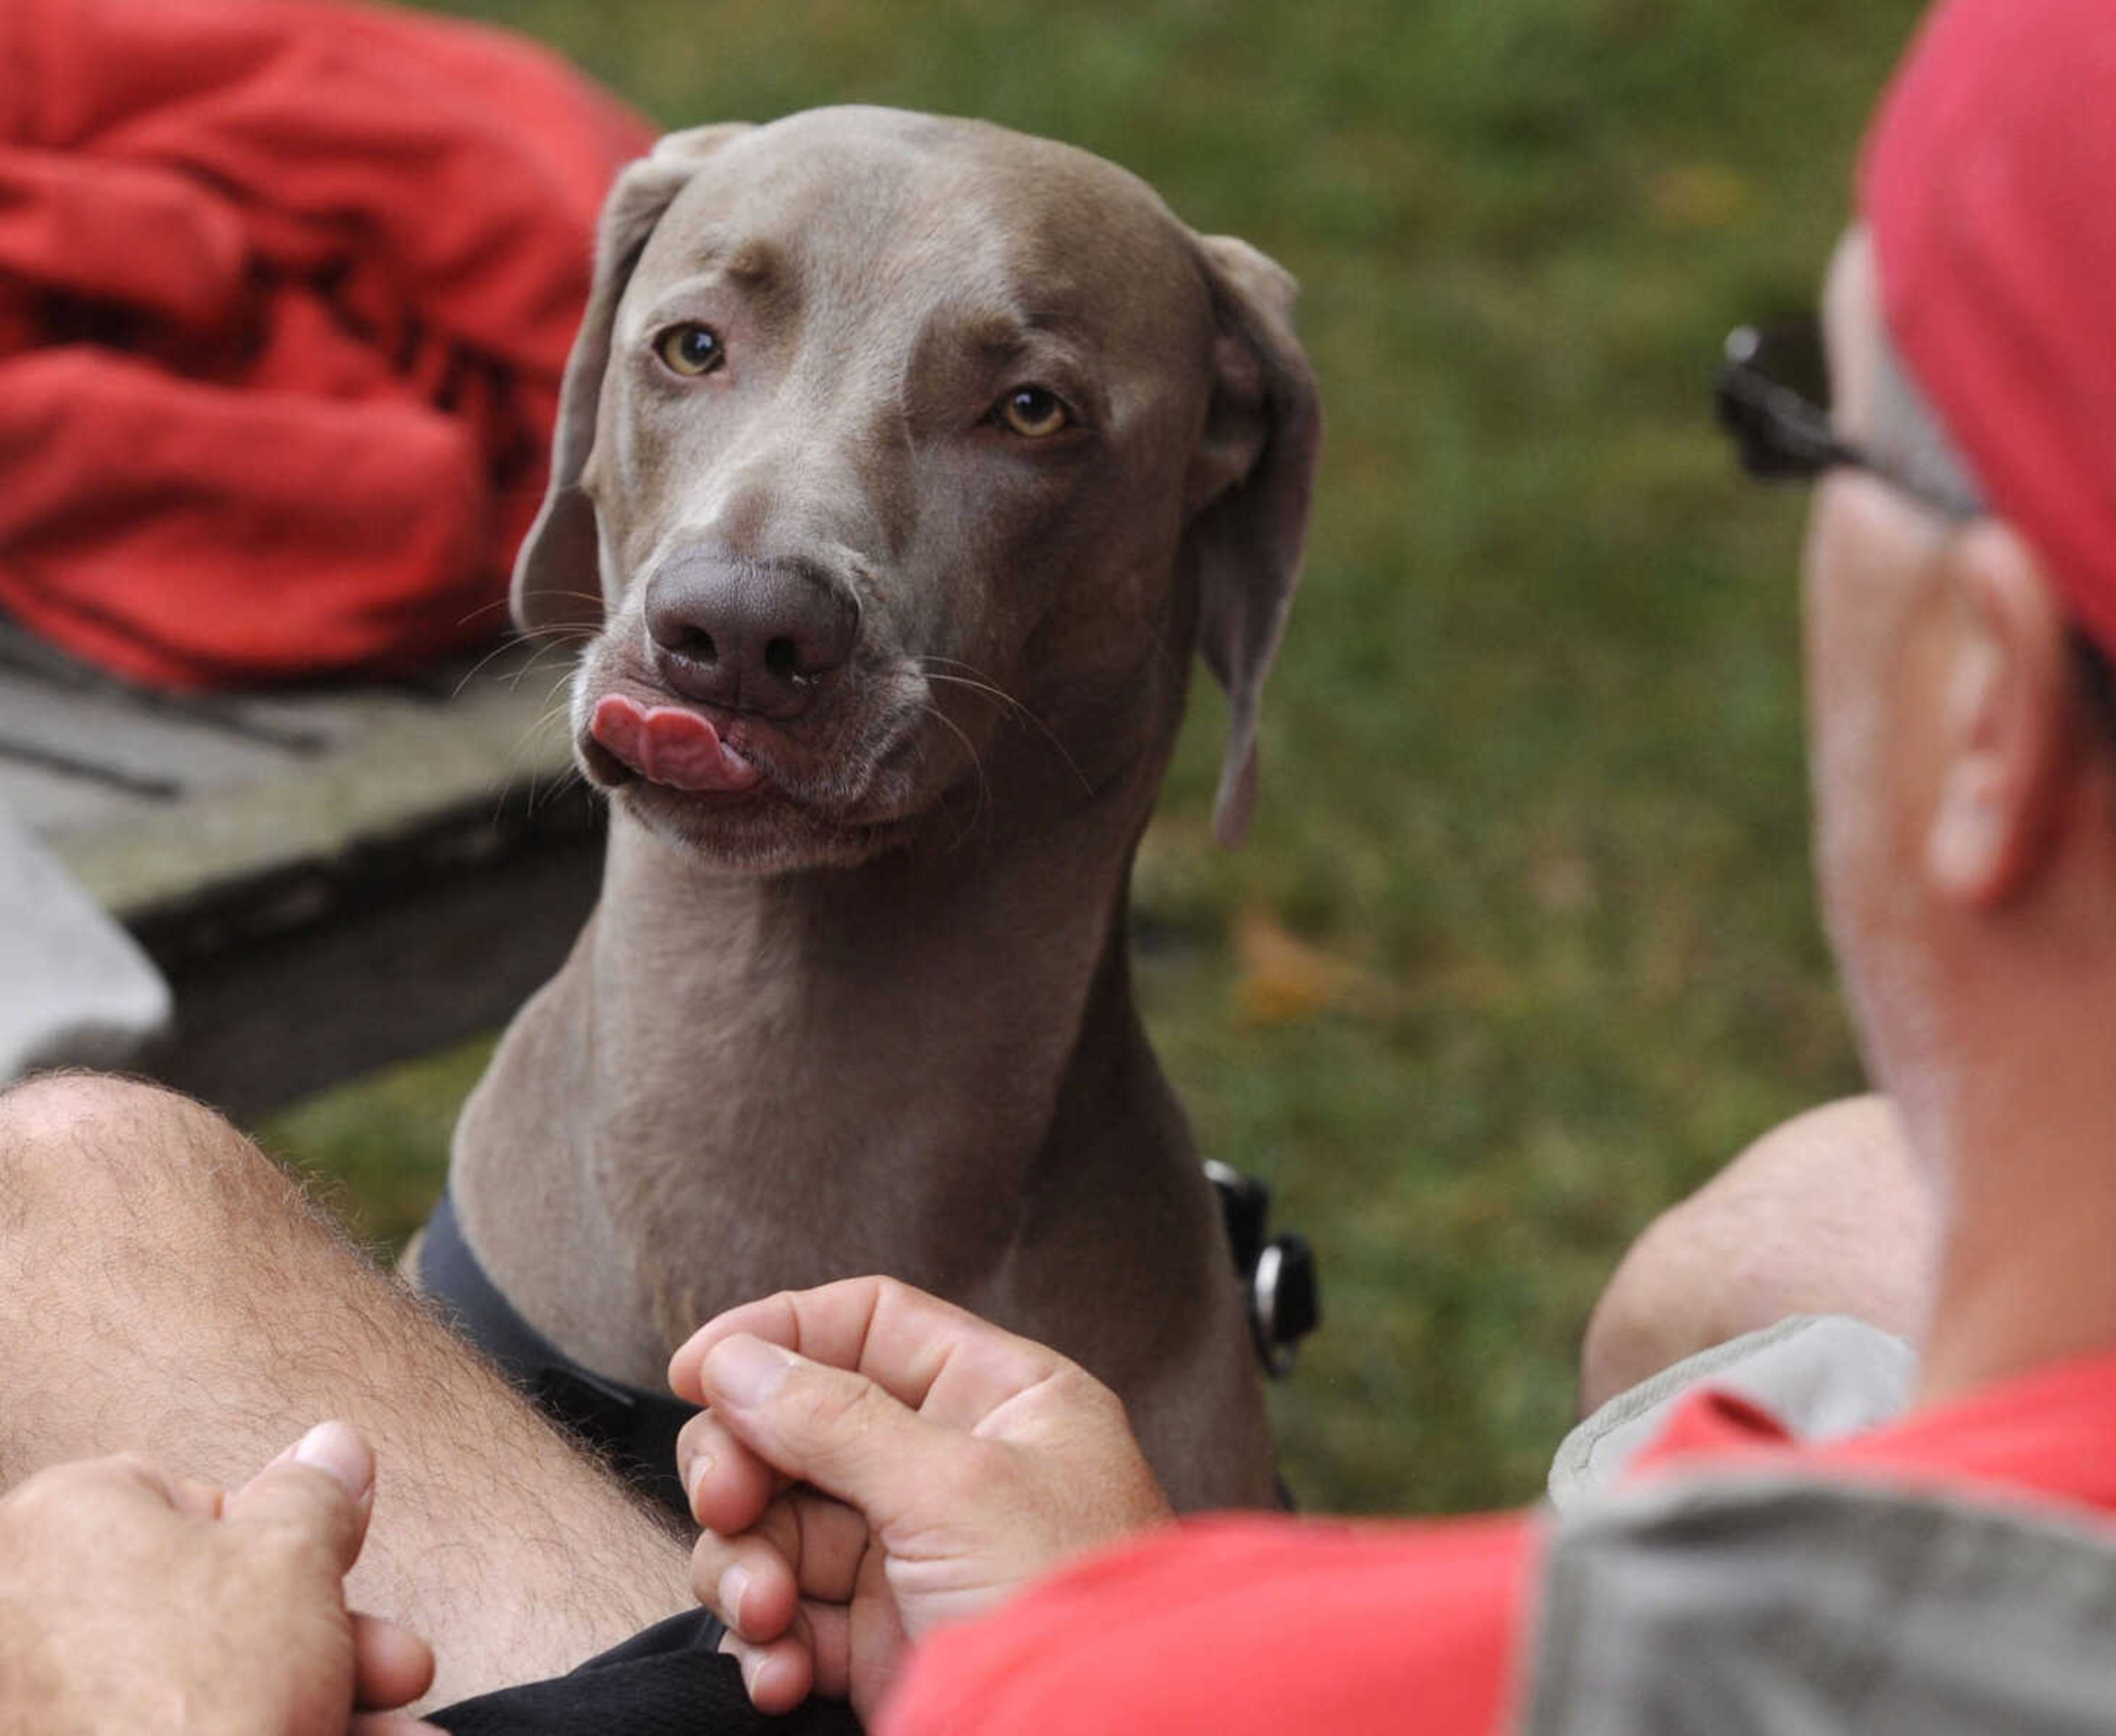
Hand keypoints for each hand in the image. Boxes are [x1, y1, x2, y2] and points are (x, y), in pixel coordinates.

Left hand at [0, 1422, 436, 1735]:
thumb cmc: (195, 1702)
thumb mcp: (295, 1559)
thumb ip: (315, 1494)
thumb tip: (331, 1450)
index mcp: (65, 1523)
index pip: (191, 1501)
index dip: (282, 1544)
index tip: (338, 1576)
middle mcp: (26, 1613)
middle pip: (212, 1608)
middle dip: (328, 1641)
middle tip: (390, 1666)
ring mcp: (34, 1709)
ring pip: (205, 1687)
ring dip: (320, 1700)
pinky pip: (174, 1735)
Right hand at [666, 1277, 1172, 1722]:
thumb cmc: (1068, 1605)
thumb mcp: (954, 1490)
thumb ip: (836, 1419)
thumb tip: (738, 1359)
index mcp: (1001, 1398)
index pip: (870, 1324)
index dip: (779, 1336)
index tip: (696, 1371)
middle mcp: (955, 1465)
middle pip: (801, 1424)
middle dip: (744, 1464)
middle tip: (727, 1503)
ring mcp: (912, 1554)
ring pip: (778, 1523)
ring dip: (747, 1565)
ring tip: (766, 1614)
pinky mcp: (881, 1641)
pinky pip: (787, 1616)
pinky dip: (767, 1643)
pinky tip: (781, 1673)